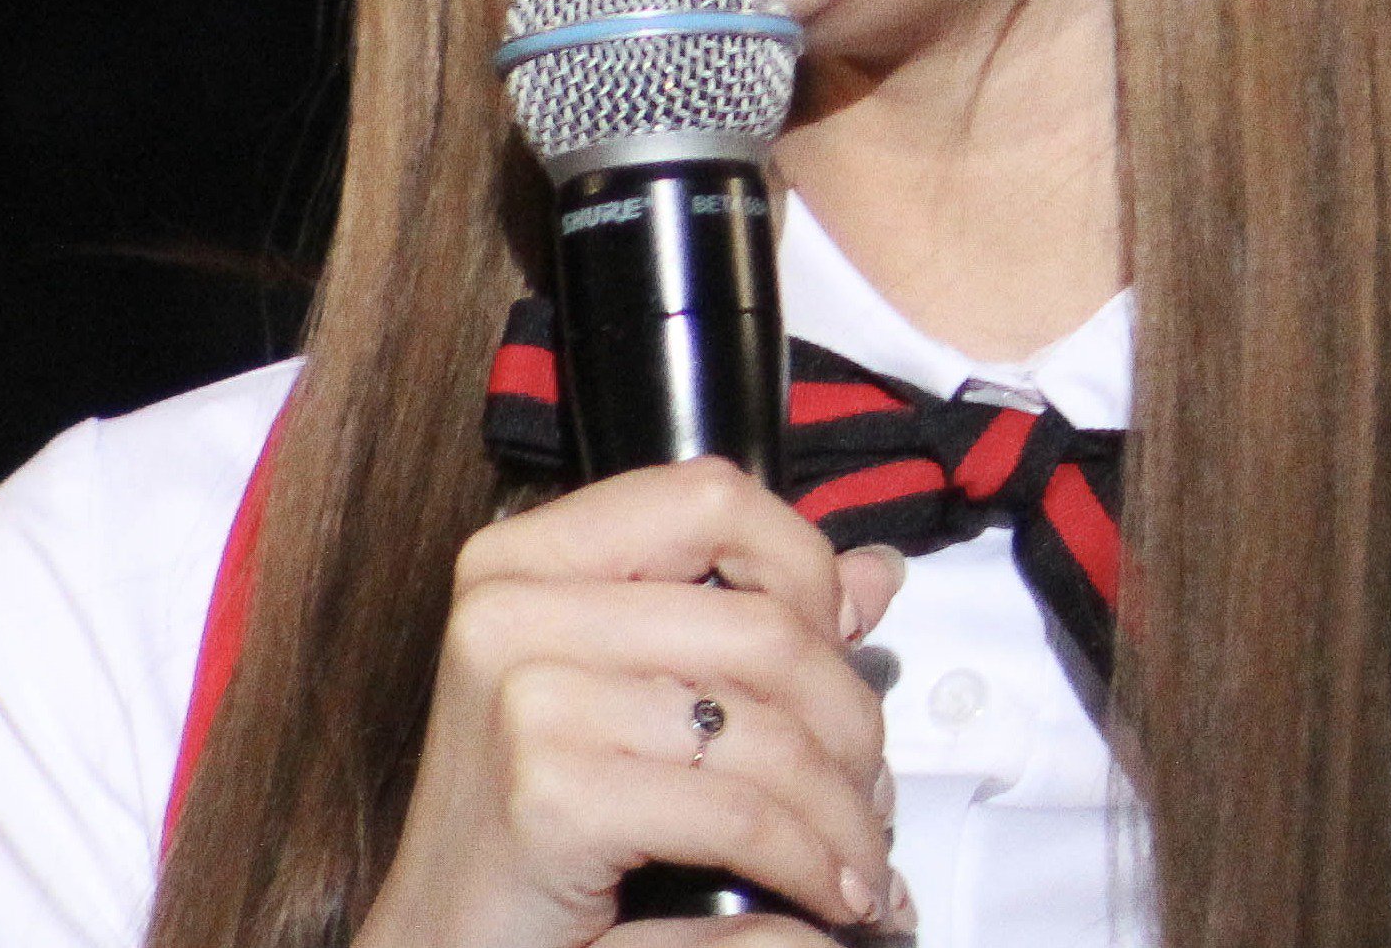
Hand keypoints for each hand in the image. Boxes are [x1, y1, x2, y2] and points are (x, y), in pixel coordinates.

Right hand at [354, 458, 908, 947]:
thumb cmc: (536, 830)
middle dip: (851, 718)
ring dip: (843, 807)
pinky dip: (805, 861)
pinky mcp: (549, 795)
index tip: (845, 643)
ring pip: (762, 725)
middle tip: (873, 789)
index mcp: (526, 555)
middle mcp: (511, 606)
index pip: (711, 496)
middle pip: (761, 623)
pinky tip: (827, 895)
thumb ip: (744, 625)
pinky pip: (735, 812)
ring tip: (863, 860)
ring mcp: (524, 698)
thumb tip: (878, 573)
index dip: (804, 567)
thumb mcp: (632, 699)